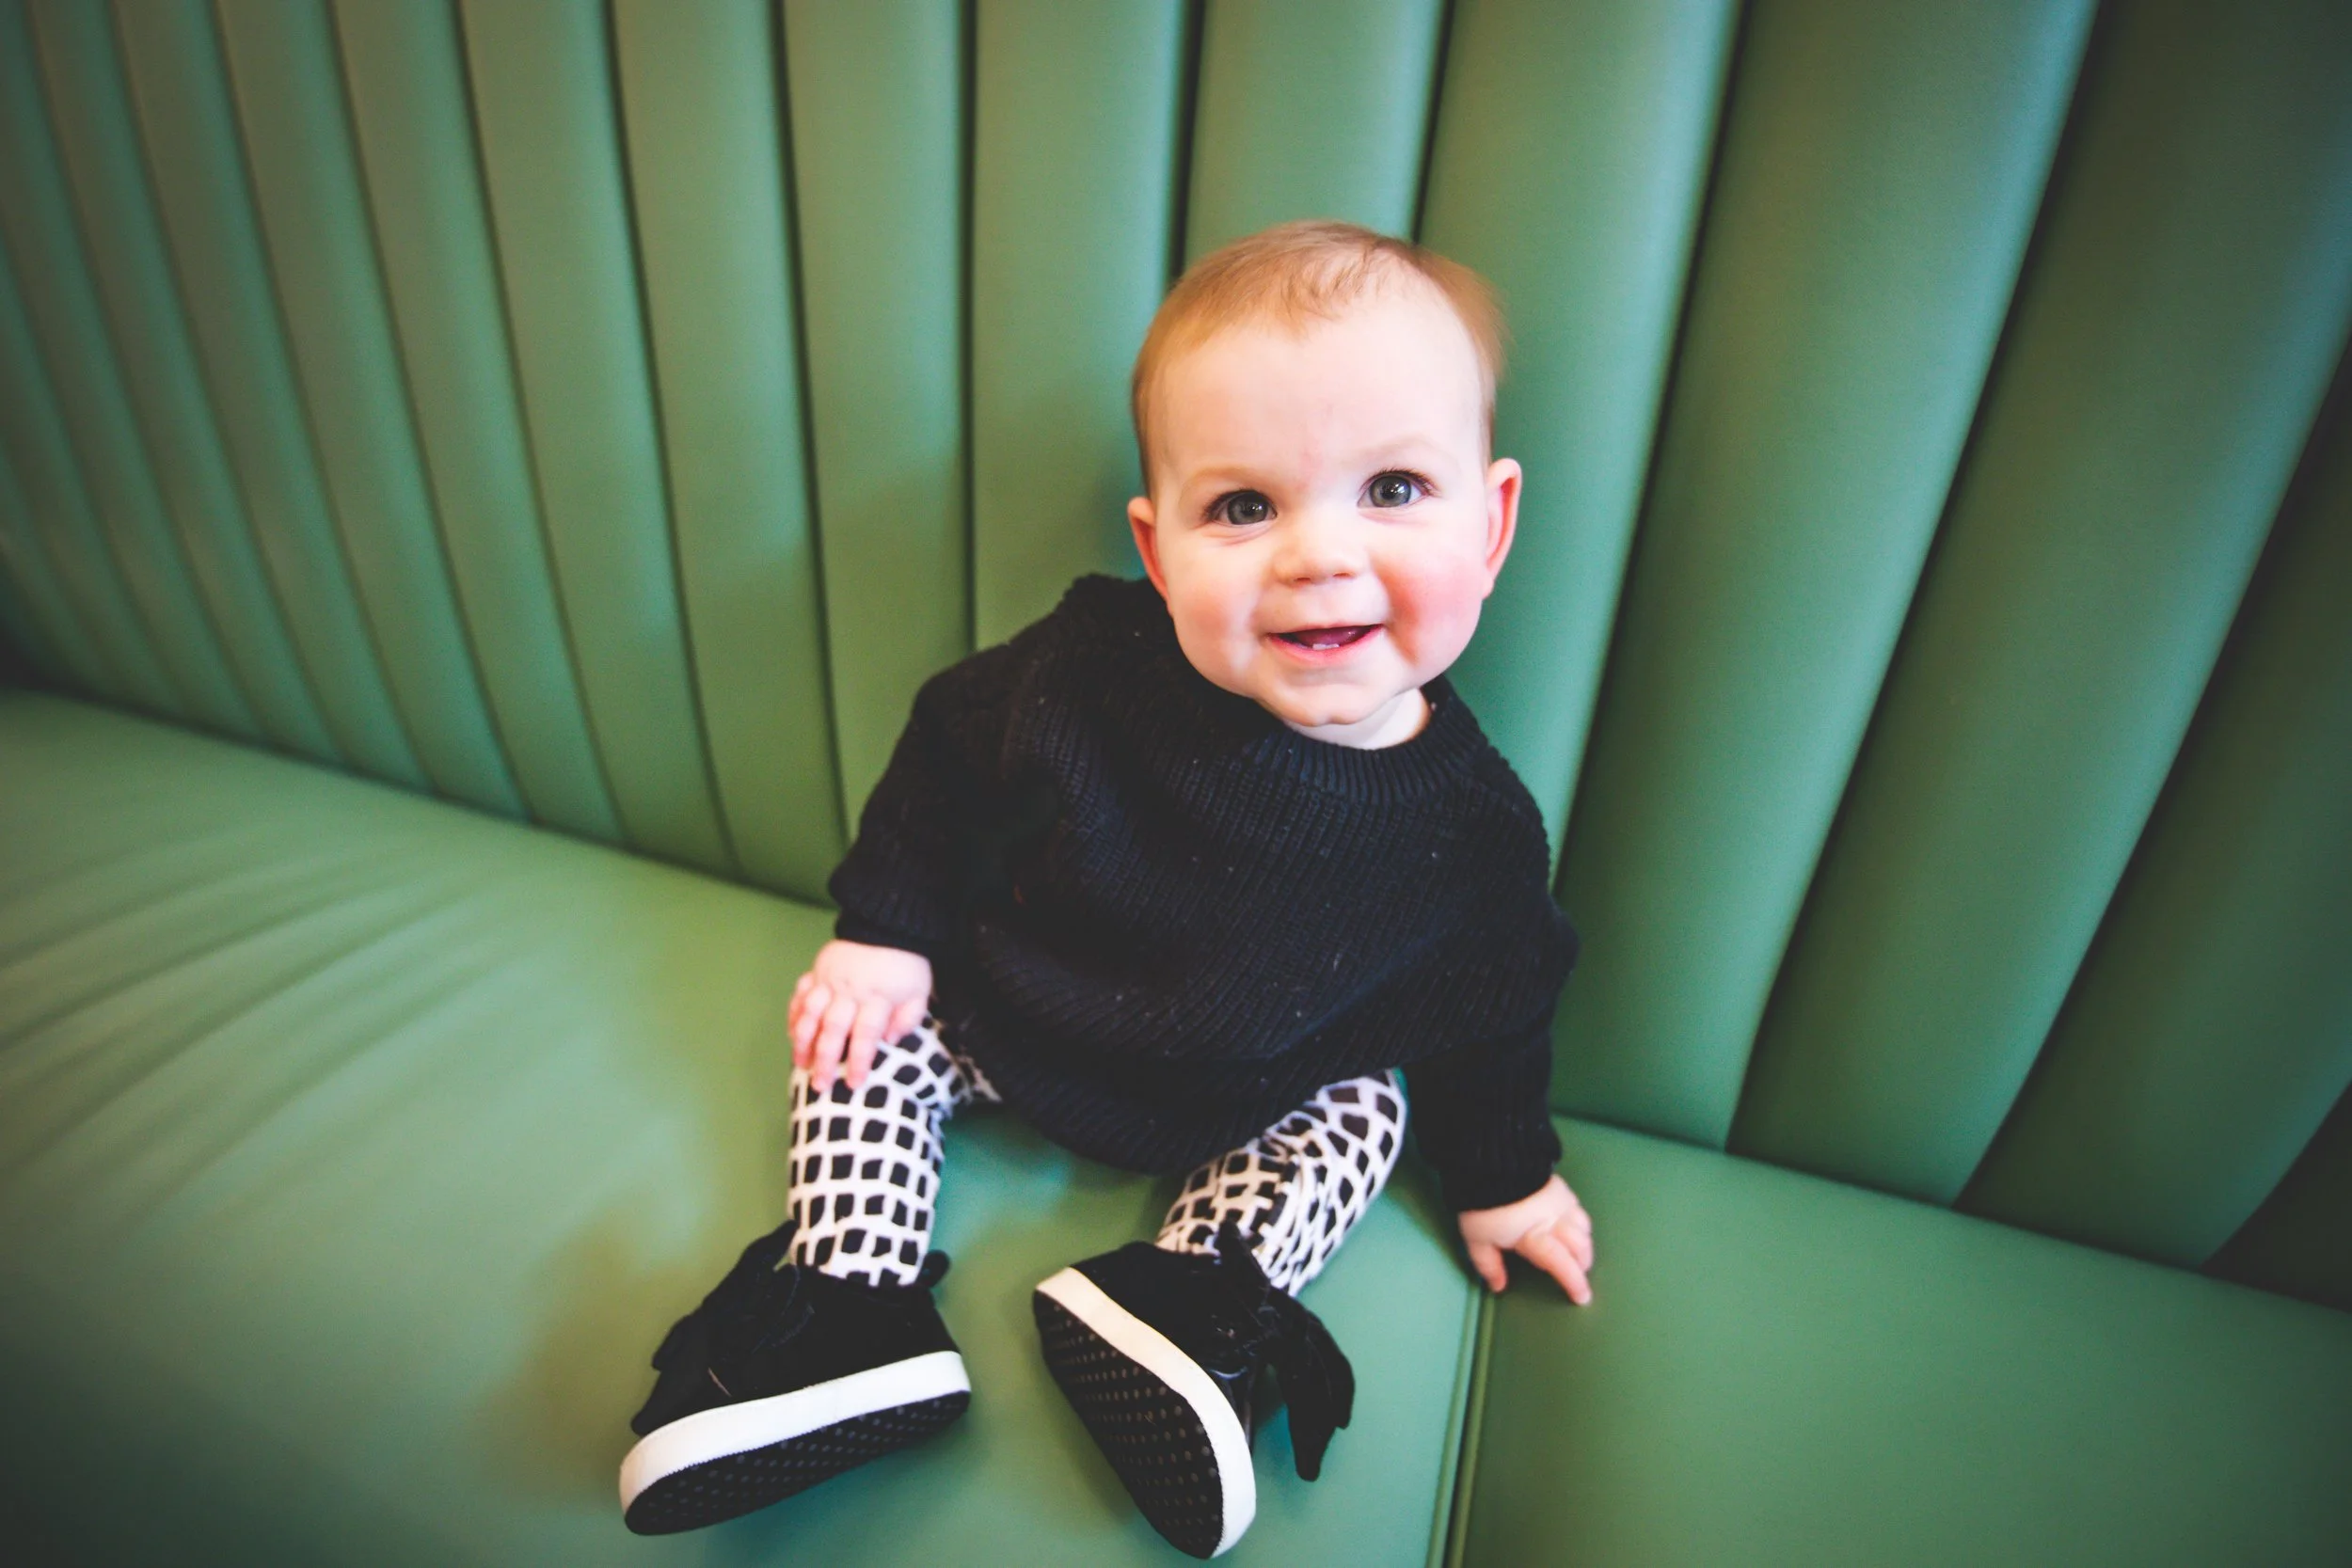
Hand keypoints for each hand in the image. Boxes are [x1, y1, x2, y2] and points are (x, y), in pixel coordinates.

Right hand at [788, 940, 932, 1092]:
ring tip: (800, 1064)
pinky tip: (791, 1034)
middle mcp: (850, 990)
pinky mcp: (817, 970)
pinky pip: (800, 994)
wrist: (887, 923)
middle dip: (825, 1060)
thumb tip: (890, 1041)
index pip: (866, 1035)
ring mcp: (829, 980)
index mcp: (877, 997)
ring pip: (810, 1014)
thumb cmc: (906, 964)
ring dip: (803, 1041)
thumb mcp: (919, 991)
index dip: (859, 1061)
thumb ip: (908, 1018)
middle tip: (820, 1085)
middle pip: (833, 1029)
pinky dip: (793, 1014)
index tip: (854, 1084)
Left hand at [1457, 1174, 1594, 1303]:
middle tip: (1578, 1276)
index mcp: (1536, 1237)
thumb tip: (1499, 1286)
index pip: (1562, 1264)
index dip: (1574, 1282)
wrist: (1492, 1162)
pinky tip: (1573, 1227)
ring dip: (1584, 1245)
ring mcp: (1561, 1203)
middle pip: (1580, 1247)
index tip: (1582, 1298)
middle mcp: (1555, 1221)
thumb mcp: (1477, 1239)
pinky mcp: (1560, 1187)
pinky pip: (1579, 1209)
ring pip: (1584, 1228)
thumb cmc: (1484, 1206)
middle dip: (1583, 1265)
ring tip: (1577, 1254)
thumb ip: (1489, 1265)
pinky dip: (1580, 1224)